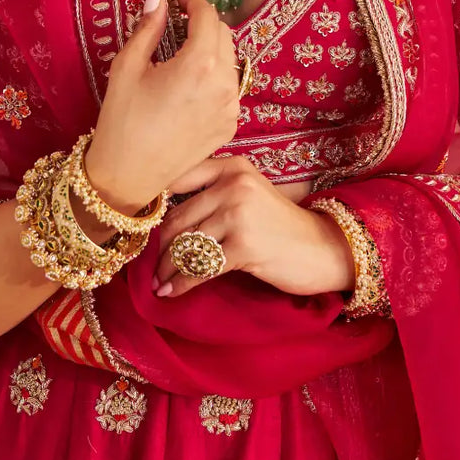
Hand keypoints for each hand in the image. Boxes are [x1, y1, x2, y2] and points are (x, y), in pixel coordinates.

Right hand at [84, 0, 240, 214]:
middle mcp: (224, 83)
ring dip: (211, 49)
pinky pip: (229, 88)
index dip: (192, 1)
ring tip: (182, 55)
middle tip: (177, 25)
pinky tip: (189, 86)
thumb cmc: (121, 119)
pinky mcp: (230, 125)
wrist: (128, 175)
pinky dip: (214, 77)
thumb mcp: (127, 67)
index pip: (207, 16)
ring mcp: (231, 107)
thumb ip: (148, 27)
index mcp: (199, 64)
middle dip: (203, 24)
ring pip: (230, 61)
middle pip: (224, 34)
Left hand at [151, 155, 355, 299]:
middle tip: (148, 266)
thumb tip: (162, 219)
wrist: (322, 248)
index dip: (154, 208)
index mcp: (232, 167)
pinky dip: (182, 283)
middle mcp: (233, 185)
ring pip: (186, 244)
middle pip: (178, 218)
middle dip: (159, 247)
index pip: (177, 182)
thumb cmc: (280, 225)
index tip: (138, 229)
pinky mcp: (244, 245)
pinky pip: (201, 266)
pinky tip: (172, 292)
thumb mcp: (249, 194)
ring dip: (167, 269)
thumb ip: (213, 194)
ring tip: (158, 282)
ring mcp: (239, 214)